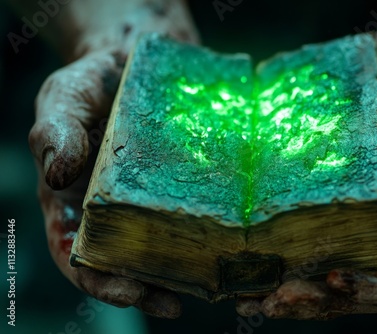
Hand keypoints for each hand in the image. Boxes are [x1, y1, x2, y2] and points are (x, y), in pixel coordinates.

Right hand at [27, 0, 198, 317]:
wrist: (134, 58)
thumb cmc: (93, 82)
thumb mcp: (64, 97)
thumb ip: (55, 131)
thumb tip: (58, 173)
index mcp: (76, 203)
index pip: (80, 257)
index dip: (102, 282)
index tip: (132, 292)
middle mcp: (115, 210)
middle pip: (127, 263)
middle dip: (150, 288)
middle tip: (180, 302)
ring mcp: (152, 200)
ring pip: (165, 247)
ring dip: (185, 271)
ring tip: (213, 284)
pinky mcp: (183, 184)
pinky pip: (196, 213)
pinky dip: (209, 233)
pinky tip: (232, 241)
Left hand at [236, 17, 376, 319]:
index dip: (376, 289)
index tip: (335, 280)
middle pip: (357, 284)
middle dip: (316, 298)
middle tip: (273, 298)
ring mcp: (358, 216)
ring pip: (324, 269)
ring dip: (288, 288)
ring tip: (248, 294)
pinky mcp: (328, 197)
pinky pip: (304, 235)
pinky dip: (276, 254)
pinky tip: (243, 259)